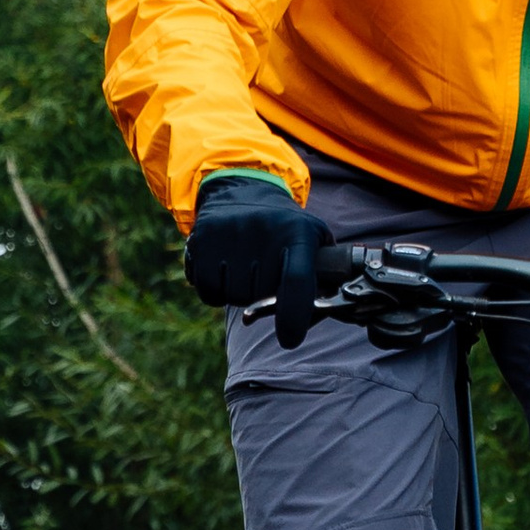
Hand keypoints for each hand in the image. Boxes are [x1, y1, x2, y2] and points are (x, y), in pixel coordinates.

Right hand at [185, 169, 332, 351]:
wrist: (241, 191)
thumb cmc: (284, 229)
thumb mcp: (313, 238)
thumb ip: (323, 277)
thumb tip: (328, 313)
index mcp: (297, 232)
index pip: (296, 281)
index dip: (294, 317)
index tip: (289, 339)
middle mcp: (263, 231)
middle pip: (262, 296)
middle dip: (264, 297)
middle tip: (266, 271)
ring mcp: (229, 235)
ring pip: (235, 297)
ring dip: (241, 293)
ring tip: (246, 264)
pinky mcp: (201, 242)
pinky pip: (211, 294)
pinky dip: (217, 291)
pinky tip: (225, 267)